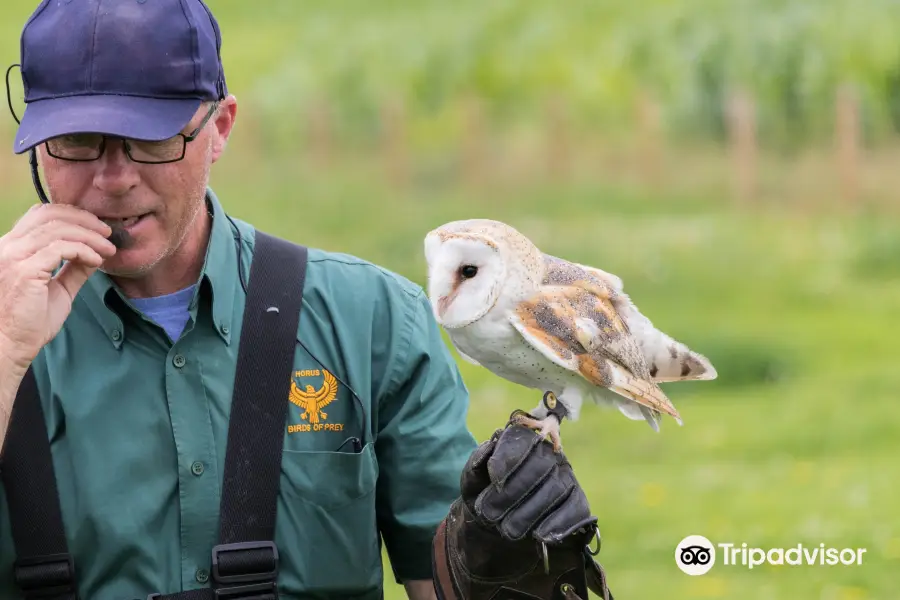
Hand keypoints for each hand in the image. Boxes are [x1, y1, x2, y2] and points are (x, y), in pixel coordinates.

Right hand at [0, 203, 115, 368]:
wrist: (9, 345)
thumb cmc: (28, 322)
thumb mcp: (57, 289)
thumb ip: (73, 269)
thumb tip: (94, 255)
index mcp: (12, 247)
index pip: (40, 215)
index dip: (72, 215)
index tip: (96, 228)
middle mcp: (8, 246)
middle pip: (49, 214)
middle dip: (84, 219)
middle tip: (107, 232)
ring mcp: (13, 257)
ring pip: (58, 229)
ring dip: (89, 236)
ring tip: (107, 249)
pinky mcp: (24, 271)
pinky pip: (61, 248)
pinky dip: (84, 251)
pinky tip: (96, 261)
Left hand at [432, 421, 612, 599]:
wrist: (502, 523)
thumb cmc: (487, 495)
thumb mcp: (473, 481)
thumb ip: (476, 464)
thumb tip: (488, 446)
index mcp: (523, 441)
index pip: (521, 440)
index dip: (508, 458)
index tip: (495, 480)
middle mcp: (549, 454)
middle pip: (540, 465)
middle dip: (514, 491)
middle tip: (490, 515)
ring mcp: (566, 476)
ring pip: (556, 488)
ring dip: (530, 512)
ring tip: (507, 531)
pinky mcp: (578, 501)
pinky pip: (574, 508)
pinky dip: (557, 523)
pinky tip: (539, 535)